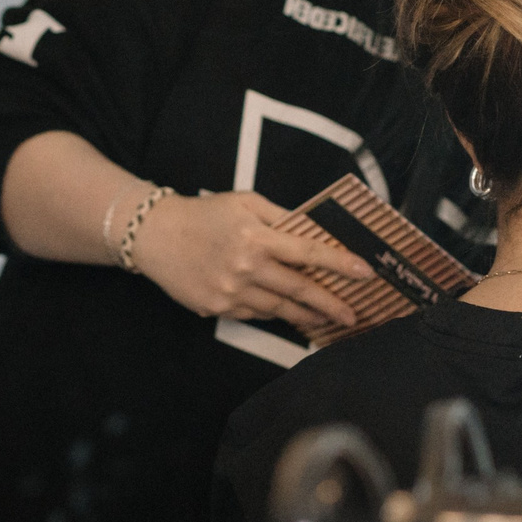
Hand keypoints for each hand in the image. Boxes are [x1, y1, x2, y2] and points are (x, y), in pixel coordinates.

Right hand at [130, 191, 372, 333]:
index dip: (340, 264)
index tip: (365, 273)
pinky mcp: (217, 308)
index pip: (308, 253)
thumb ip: (281, 217)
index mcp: (255, 237)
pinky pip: (254, 314)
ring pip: (279, 309)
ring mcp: (230, 292)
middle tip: (353, 315)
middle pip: (300, 291)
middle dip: (332, 305)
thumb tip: (314, 231)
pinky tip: (287, 312)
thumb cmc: (204, 214)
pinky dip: (273, 313)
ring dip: (307, 316)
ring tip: (327, 319)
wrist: (155, 236)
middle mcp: (245, 268)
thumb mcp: (245, 203)